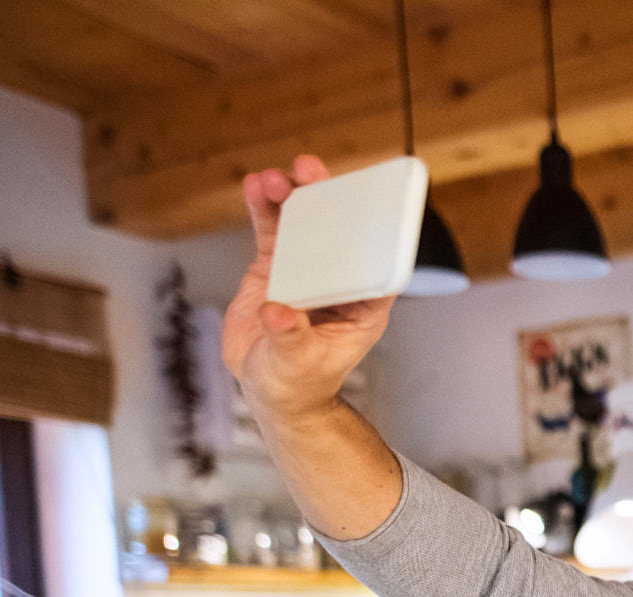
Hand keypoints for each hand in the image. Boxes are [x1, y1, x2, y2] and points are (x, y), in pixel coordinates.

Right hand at [223, 156, 395, 430]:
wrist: (269, 389)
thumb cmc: (297, 382)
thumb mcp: (296, 364)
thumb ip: (290, 338)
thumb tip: (279, 314)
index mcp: (362, 306)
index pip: (378, 263)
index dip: (375, 231)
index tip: (368, 197)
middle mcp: (339, 282)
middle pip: (339, 232)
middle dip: (327, 199)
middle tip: (311, 171)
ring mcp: (307, 270)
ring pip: (304, 224)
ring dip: (291, 197)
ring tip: (274, 179)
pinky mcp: (277, 267)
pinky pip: (272, 231)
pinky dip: (264, 208)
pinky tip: (254, 186)